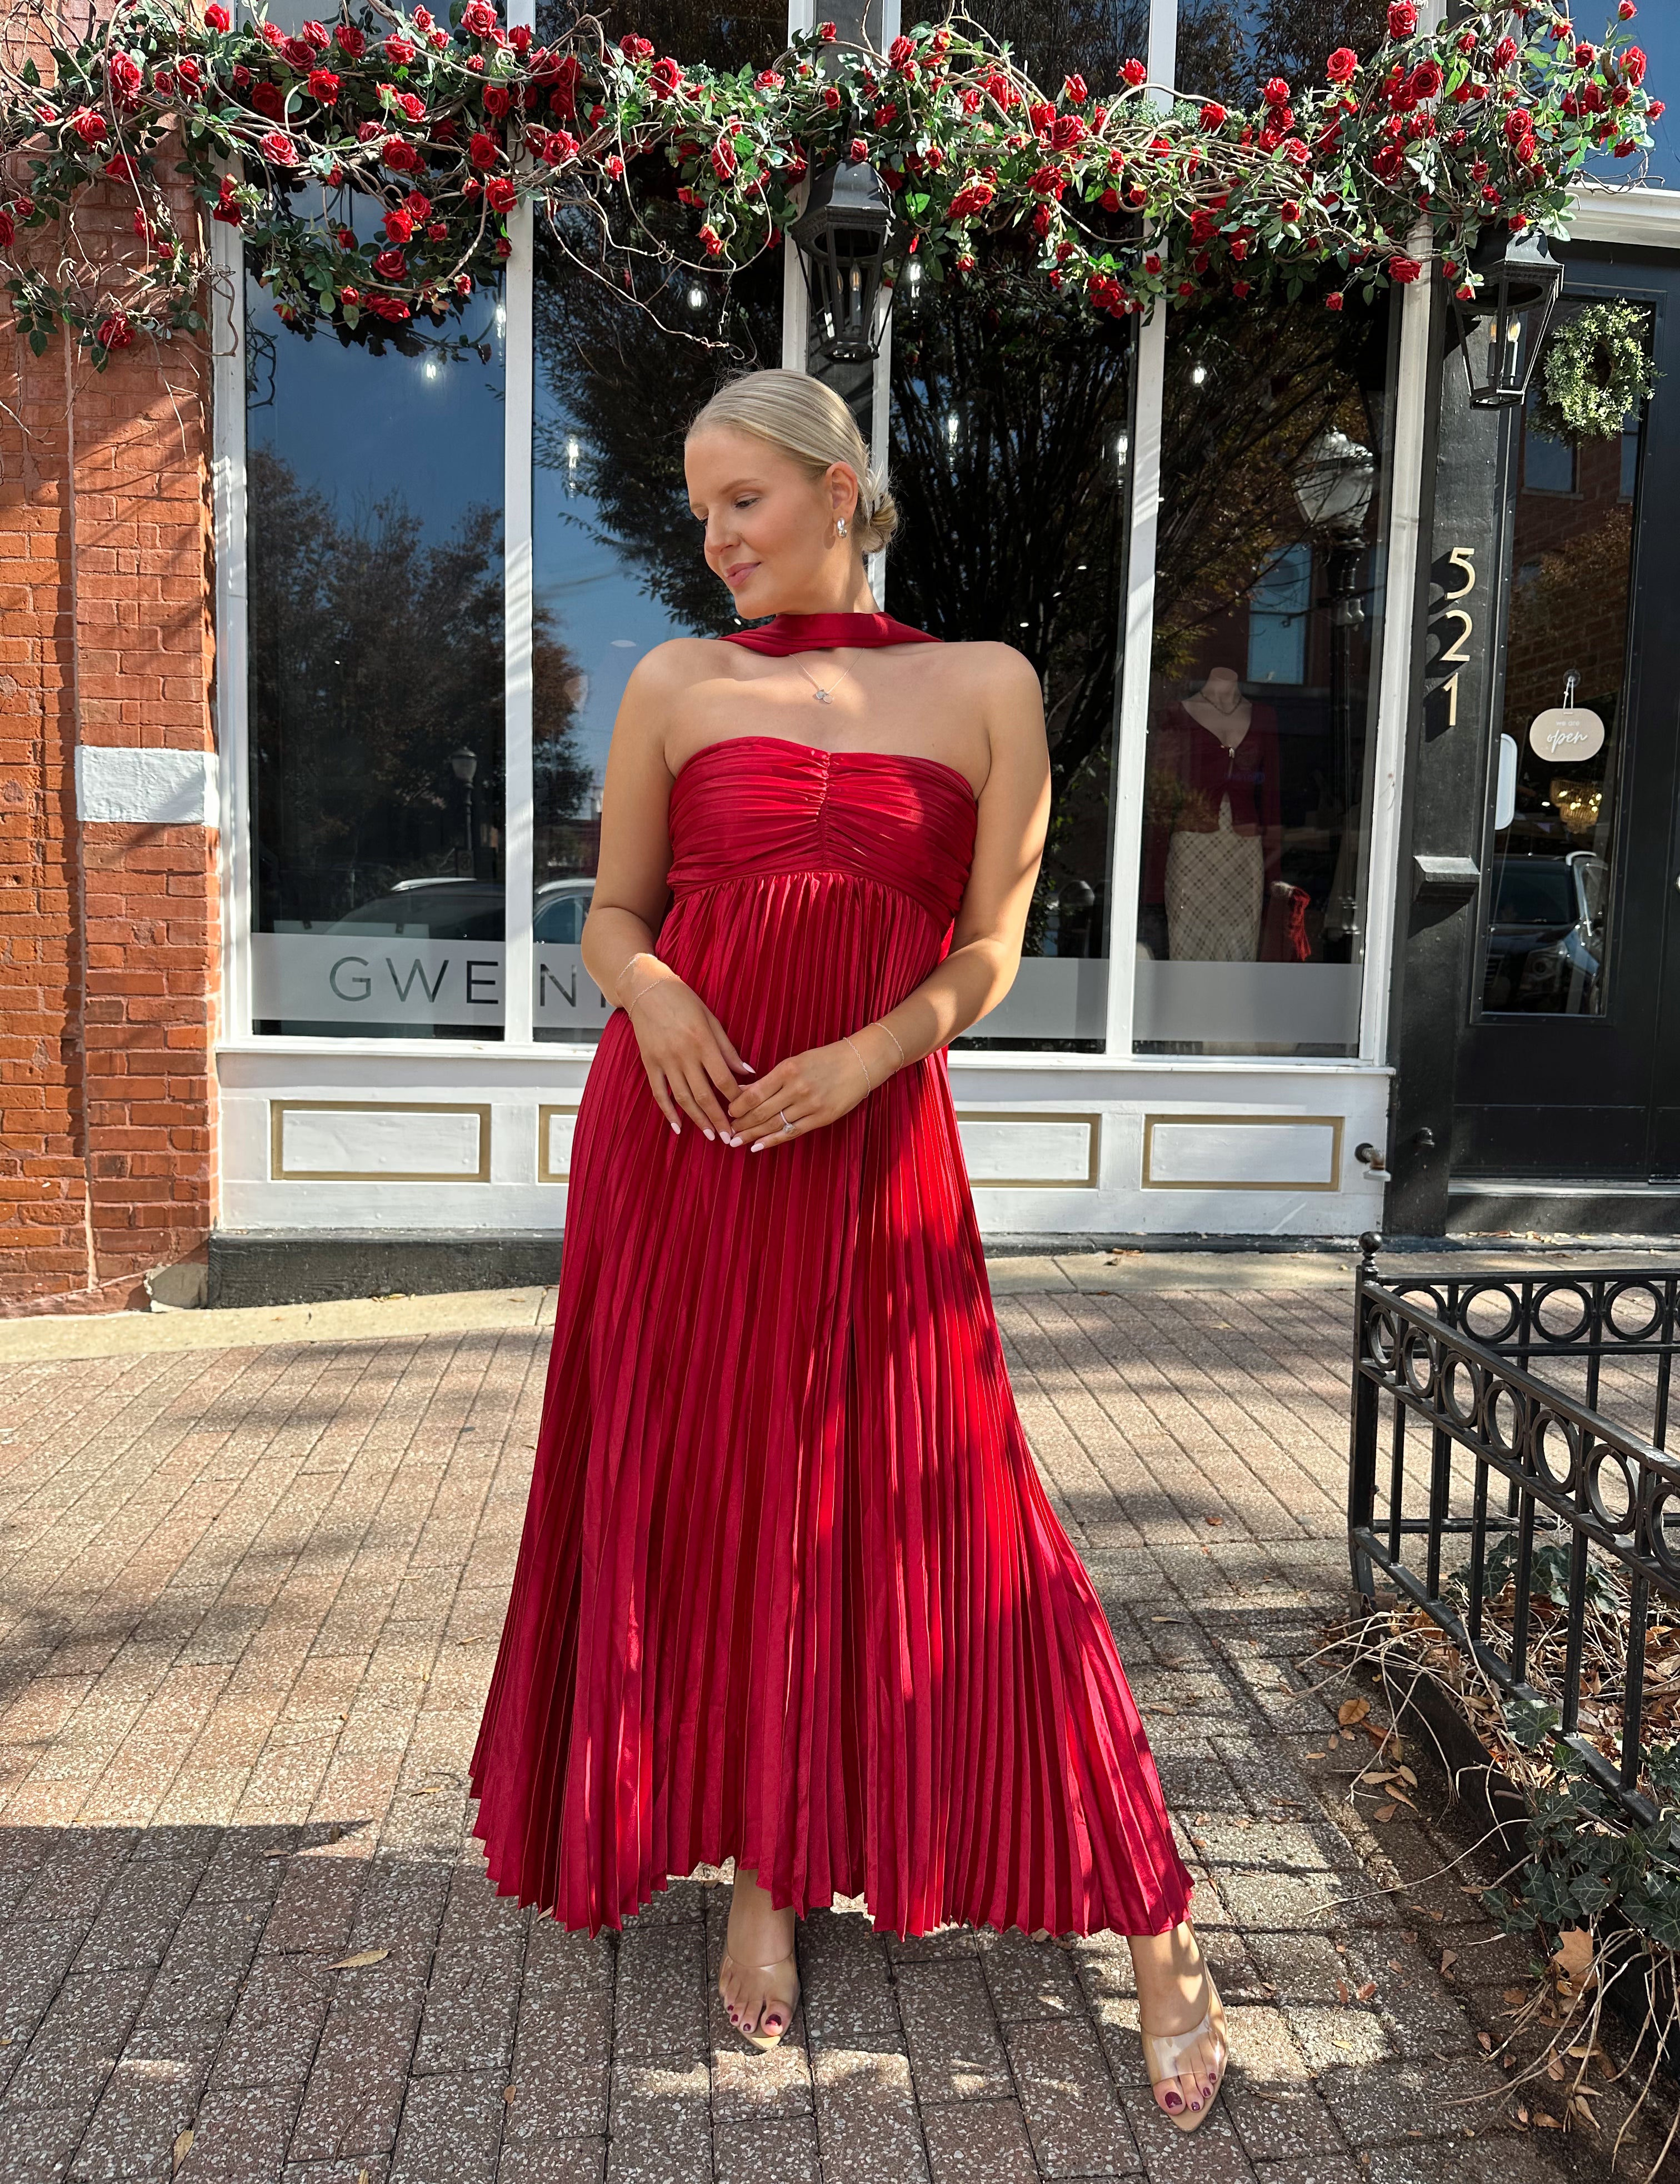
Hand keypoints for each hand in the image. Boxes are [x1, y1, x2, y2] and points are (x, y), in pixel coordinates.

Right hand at [623, 968, 753, 1141]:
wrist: (646, 989)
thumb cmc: (683, 1000)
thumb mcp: (711, 1019)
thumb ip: (728, 1048)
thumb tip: (747, 1071)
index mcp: (702, 1041)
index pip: (723, 1079)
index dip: (736, 1098)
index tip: (745, 1111)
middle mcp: (683, 1054)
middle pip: (704, 1094)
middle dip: (719, 1119)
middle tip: (730, 1137)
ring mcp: (664, 1060)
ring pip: (683, 1098)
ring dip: (698, 1120)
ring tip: (710, 1135)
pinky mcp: (650, 1063)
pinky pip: (659, 1092)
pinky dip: (668, 1111)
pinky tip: (677, 1126)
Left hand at [726, 1038, 878, 1152]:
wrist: (860, 1063)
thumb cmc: (825, 1059)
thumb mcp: (795, 1061)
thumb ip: (770, 1078)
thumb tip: (743, 1091)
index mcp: (788, 1070)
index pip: (754, 1093)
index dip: (737, 1106)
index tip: (728, 1112)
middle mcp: (797, 1088)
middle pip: (761, 1112)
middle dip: (742, 1124)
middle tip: (728, 1131)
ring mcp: (810, 1105)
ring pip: (774, 1124)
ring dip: (753, 1134)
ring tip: (737, 1141)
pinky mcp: (821, 1118)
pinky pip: (792, 1133)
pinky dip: (773, 1140)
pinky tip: (758, 1146)